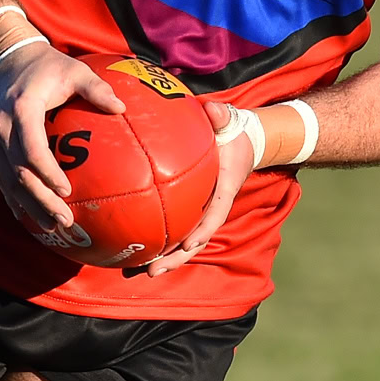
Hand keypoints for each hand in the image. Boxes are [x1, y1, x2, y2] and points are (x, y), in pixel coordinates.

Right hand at [0, 41, 122, 238]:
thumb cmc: (47, 67)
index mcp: (21, 108)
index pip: (31, 148)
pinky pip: (0, 177)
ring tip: (52, 228)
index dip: (47, 173)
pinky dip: (14, 198)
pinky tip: (29, 216)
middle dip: (40, 201)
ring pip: (6, 180)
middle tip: (65, 221)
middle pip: (17, 173)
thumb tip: (122, 107)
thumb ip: (97, 88)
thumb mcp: (75, 70)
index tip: (67, 191)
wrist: (6, 59)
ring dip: (28, 206)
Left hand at [142, 99, 258, 277]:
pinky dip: (160, 238)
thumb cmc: (233, 131)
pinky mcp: (192, 207)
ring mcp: (202, 209)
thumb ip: (221, 115)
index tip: (189, 246)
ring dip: (166, 257)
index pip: (215, 213)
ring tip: (143, 271)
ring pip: (185, 239)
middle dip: (177, 258)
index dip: (203, 231)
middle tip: (153, 272)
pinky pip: (176, 226)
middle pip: (197, 239)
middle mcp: (213, 204)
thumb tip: (211, 108)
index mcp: (224, 188)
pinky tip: (138, 248)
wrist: (241, 140)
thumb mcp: (230, 120)